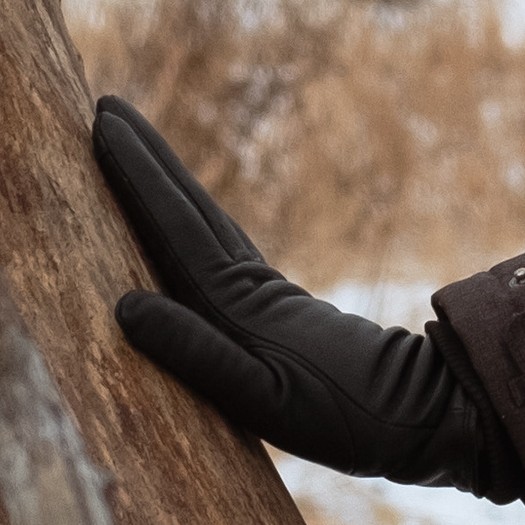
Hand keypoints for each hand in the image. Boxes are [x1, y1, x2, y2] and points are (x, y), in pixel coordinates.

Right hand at [92, 95, 520, 499]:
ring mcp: (264, 298)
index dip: (137, 174)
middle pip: (188, 210)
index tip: (104, 121)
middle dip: (145, 160)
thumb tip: (123, 303)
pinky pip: (220, 253)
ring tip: (132, 152)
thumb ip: (195, 353)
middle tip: (106, 106)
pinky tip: (187, 228)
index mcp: (236, 304)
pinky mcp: (279, 314)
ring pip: (204, 225)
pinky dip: (194, 227)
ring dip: (167, 187)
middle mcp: (246, 289)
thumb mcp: (261, 399)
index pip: (173, 225)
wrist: (420, 417)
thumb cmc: (342, 418)